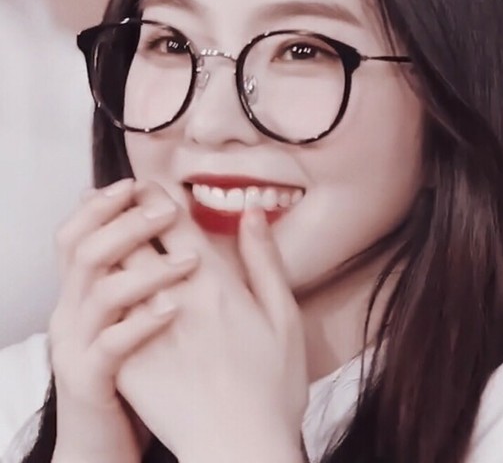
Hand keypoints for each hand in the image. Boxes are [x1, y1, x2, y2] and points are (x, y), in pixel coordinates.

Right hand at [49, 179, 199, 462]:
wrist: (105, 438)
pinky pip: (110, 346)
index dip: (102, 204)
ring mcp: (79, 345)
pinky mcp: (92, 380)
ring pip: (100, 292)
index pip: (81, 232)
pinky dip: (141, 322)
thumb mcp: (126, 310)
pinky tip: (172, 310)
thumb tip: (157, 218)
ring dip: (146, 268)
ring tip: (189, 261)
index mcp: (87, 290)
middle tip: (166, 210)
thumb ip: (136, 268)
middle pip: (85, 250)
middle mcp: (75, 311)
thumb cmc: (132, 365)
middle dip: (124, 222)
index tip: (137, 183)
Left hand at [116, 207, 307, 462]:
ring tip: (101, 235)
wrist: (240, 447)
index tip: (147, 185)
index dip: (155, 195)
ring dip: (104, 247)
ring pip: (110, 273)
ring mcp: (146, 330)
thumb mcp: (284, 316)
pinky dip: (99, 292)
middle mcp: (174, 297)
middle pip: (133, 239)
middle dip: (122, 213)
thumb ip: (264, 260)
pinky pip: (104, 316)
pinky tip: (101, 286)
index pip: (171, 220)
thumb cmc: (272, 384)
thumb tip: (250, 213)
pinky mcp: (128, 361)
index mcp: (213, 282)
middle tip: (117, 201)